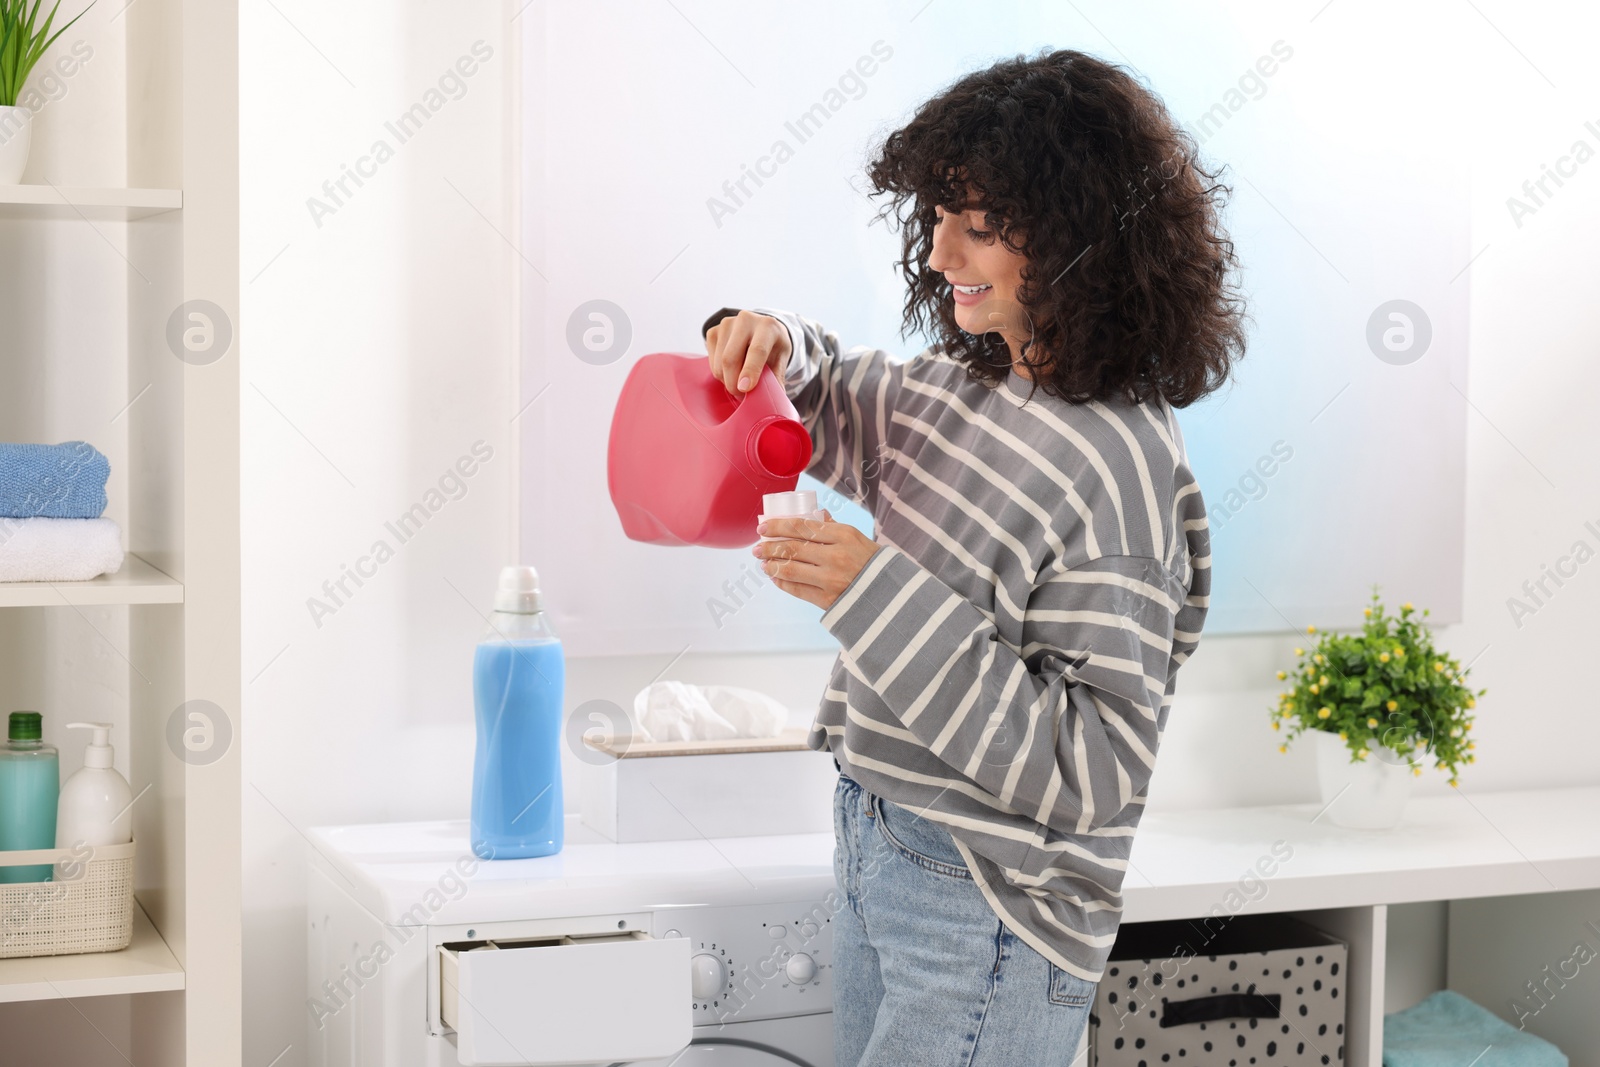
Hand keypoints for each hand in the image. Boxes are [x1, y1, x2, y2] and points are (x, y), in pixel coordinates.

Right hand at [706, 310, 791, 394]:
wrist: (760, 329)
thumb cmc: (772, 348)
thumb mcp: (781, 361)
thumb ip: (776, 379)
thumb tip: (773, 400)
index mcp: (768, 326)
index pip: (757, 350)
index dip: (750, 371)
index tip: (745, 389)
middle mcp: (746, 319)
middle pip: (730, 358)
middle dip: (733, 383)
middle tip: (741, 395)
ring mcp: (726, 323)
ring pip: (719, 362)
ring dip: (726, 380)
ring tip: (738, 383)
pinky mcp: (713, 330)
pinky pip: (711, 361)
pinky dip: (719, 373)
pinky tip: (730, 371)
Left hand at [753, 510, 880, 610]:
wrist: (891, 594)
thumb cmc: (872, 562)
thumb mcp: (857, 538)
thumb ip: (833, 527)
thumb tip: (814, 514)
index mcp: (843, 535)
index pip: (801, 526)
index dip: (778, 526)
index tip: (763, 527)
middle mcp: (835, 556)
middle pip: (792, 548)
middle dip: (769, 547)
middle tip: (757, 547)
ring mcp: (831, 580)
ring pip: (790, 570)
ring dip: (772, 565)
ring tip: (763, 563)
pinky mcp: (828, 600)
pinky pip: (797, 590)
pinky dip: (782, 583)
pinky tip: (775, 578)